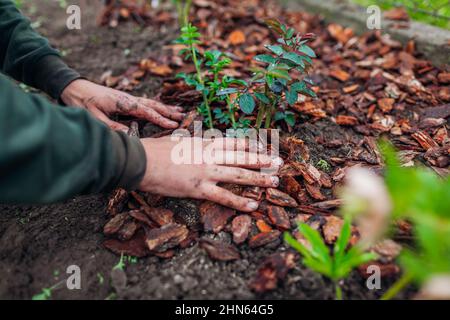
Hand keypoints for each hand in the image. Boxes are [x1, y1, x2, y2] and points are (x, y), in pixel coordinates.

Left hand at [61, 79, 184, 130]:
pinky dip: (157, 107)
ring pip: (152, 103)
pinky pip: (146, 104)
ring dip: (166, 108)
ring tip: (180, 112)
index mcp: (124, 103)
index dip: (160, 119)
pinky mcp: (126, 100)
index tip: (173, 125)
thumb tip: (129, 135)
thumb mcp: (95, 117)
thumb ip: (112, 126)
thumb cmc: (84, 102)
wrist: (75, 88)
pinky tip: (162, 110)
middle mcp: (129, 99)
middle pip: (154, 105)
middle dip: (169, 112)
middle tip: (184, 117)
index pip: (146, 112)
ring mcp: (129, 99)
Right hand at [138, 137, 282, 211]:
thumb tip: (196, 143)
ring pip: (239, 175)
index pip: (233, 142)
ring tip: (275, 183)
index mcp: (203, 142)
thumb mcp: (177, 141)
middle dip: (262, 159)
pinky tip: (254, 205)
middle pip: (241, 156)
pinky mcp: (198, 188)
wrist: (140, 159)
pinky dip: (240, 202)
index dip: (250, 145)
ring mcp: (206, 172)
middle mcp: (209, 155)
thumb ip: (191, 144)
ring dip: (259, 179)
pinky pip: (224, 197)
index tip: (263, 146)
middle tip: (279, 163)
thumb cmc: (154, 150)